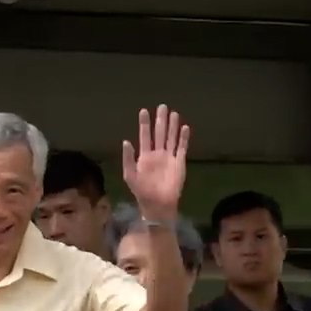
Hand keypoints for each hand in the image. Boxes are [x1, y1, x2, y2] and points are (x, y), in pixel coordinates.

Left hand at [122, 104, 190, 218]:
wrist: (158, 204)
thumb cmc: (142, 191)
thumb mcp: (130, 175)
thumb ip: (128, 158)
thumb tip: (126, 141)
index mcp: (145, 156)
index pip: (145, 136)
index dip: (144, 124)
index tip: (144, 111)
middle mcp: (157, 154)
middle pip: (159, 133)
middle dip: (160, 120)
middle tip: (162, 106)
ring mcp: (169, 157)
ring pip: (171, 138)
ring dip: (172, 126)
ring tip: (174, 113)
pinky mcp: (179, 162)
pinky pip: (182, 147)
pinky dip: (183, 138)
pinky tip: (184, 128)